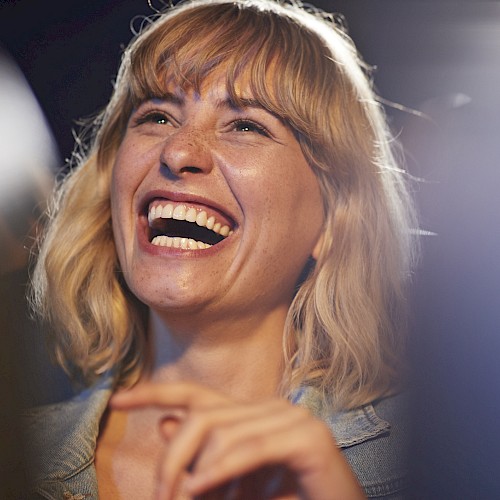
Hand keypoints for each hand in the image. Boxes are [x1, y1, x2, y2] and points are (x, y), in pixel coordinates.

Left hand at [110, 382, 365, 499]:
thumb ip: (202, 456)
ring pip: (222, 432)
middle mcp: (271, 407)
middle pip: (202, 415)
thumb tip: (165, 425)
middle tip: (159, 496)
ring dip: (195, 474)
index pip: (196, 394)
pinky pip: (250, 449)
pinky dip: (220, 471)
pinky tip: (198, 487)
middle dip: (171, 456)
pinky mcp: (307, 438)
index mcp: (252, 414)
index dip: (155, 393)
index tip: (117, 398)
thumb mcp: (232, 485)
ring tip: (183, 499)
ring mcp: (291, 418)